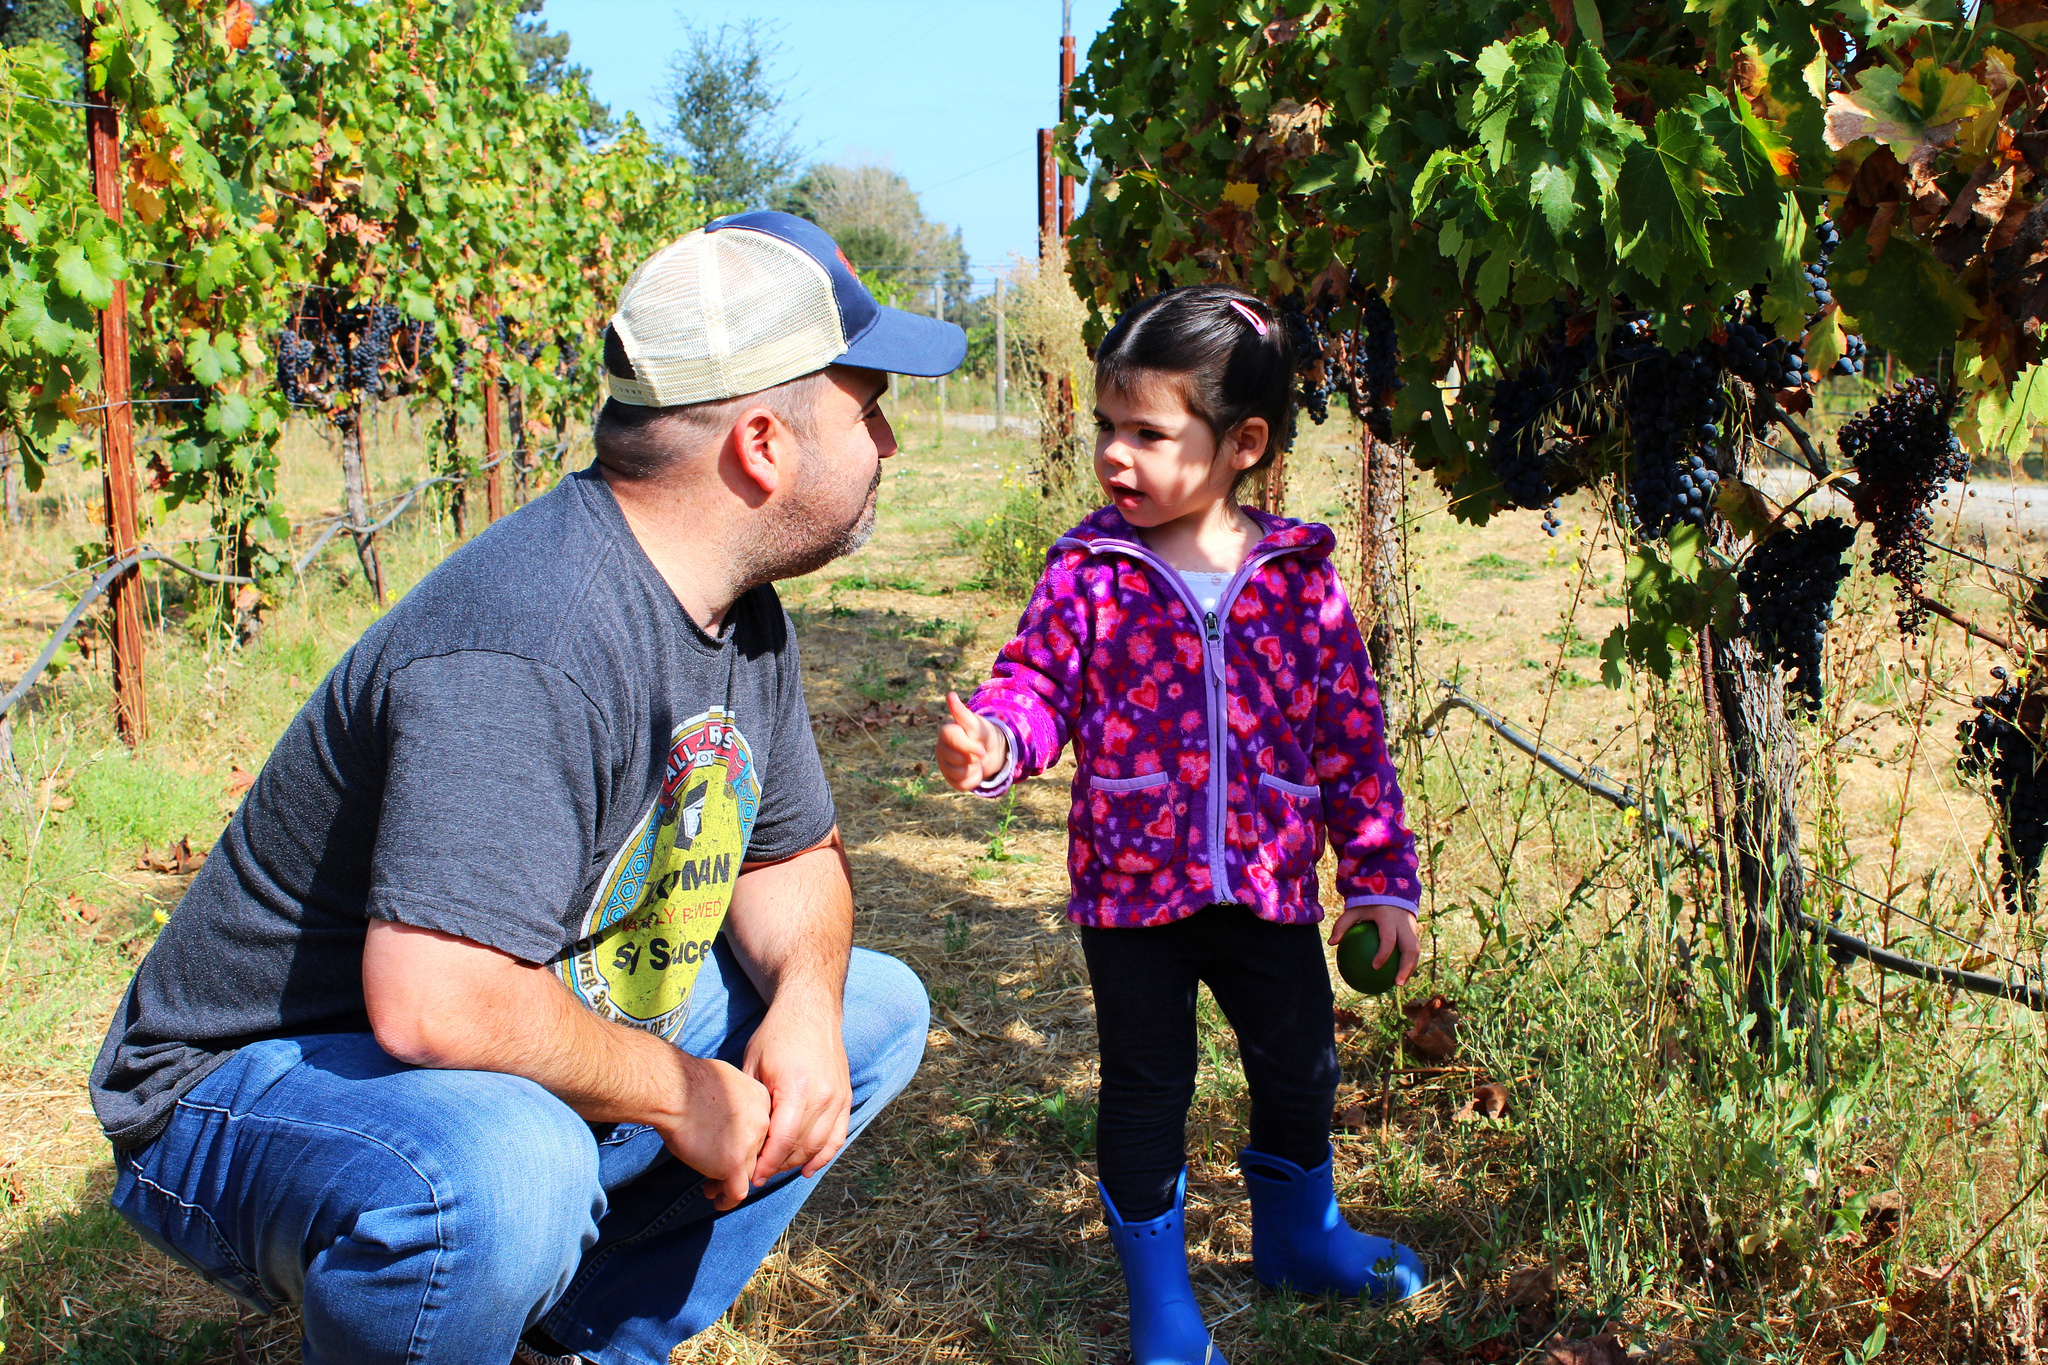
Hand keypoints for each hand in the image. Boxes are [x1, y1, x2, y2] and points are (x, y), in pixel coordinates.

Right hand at [652, 1054, 771, 1210]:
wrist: (674, 1091)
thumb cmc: (687, 1083)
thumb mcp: (723, 1083)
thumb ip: (732, 1103)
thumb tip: (723, 1117)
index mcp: (761, 1100)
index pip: (760, 1131)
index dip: (744, 1144)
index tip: (728, 1151)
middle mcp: (763, 1122)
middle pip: (755, 1153)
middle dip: (737, 1164)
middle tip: (718, 1172)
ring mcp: (750, 1144)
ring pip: (747, 1173)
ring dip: (730, 1183)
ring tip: (713, 1189)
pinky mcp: (734, 1163)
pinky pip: (737, 1191)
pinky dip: (728, 1199)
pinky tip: (718, 1201)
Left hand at [742, 1001, 852, 1185]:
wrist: (810, 1009)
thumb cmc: (776, 1035)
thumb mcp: (752, 1064)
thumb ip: (752, 1103)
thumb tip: (741, 1139)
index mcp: (796, 1088)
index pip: (781, 1141)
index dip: (765, 1164)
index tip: (750, 1177)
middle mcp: (823, 1096)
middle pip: (800, 1147)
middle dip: (778, 1166)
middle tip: (757, 1175)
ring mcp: (838, 1097)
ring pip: (819, 1145)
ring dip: (797, 1163)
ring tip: (777, 1170)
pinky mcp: (846, 1097)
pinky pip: (838, 1136)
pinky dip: (824, 1155)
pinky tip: (809, 1168)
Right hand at [936, 692, 1007, 790]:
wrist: (991, 750)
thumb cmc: (982, 733)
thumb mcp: (976, 723)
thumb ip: (962, 713)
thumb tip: (950, 695)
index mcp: (945, 732)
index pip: (951, 739)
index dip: (968, 746)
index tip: (982, 750)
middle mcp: (941, 749)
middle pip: (957, 759)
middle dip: (974, 757)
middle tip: (978, 750)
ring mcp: (944, 765)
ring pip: (959, 773)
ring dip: (974, 768)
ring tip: (976, 760)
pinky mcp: (950, 779)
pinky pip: (963, 784)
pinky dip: (974, 779)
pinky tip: (974, 770)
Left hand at [1325, 902, 1420, 985]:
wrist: (1389, 889)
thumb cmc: (1367, 903)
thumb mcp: (1353, 910)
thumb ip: (1342, 925)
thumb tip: (1331, 943)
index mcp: (1388, 918)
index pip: (1388, 938)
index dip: (1383, 953)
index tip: (1375, 967)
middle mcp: (1403, 923)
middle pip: (1411, 948)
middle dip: (1406, 967)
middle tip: (1397, 984)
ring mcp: (1412, 927)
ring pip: (1416, 951)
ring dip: (1411, 968)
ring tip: (1400, 984)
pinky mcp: (1415, 930)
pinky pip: (1414, 949)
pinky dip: (1409, 962)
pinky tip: (1399, 975)